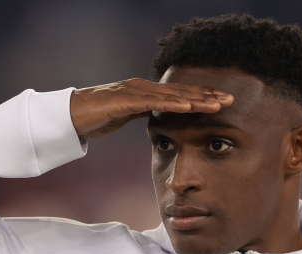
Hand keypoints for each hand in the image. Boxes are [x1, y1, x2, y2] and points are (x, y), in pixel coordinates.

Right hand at [69, 78, 233, 141]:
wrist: (71, 116)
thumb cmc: (96, 117)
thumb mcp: (126, 116)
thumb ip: (142, 113)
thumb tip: (156, 118)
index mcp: (145, 92)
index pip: (179, 95)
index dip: (201, 97)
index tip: (221, 102)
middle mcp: (143, 87)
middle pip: (181, 92)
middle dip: (206, 96)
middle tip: (231, 99)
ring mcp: (134, 91)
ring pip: (171, 96)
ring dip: (197, 100)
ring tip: (218, 104)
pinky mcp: (125, 100)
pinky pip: (154, 103)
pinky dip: (173, 105)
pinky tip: (190, 108)